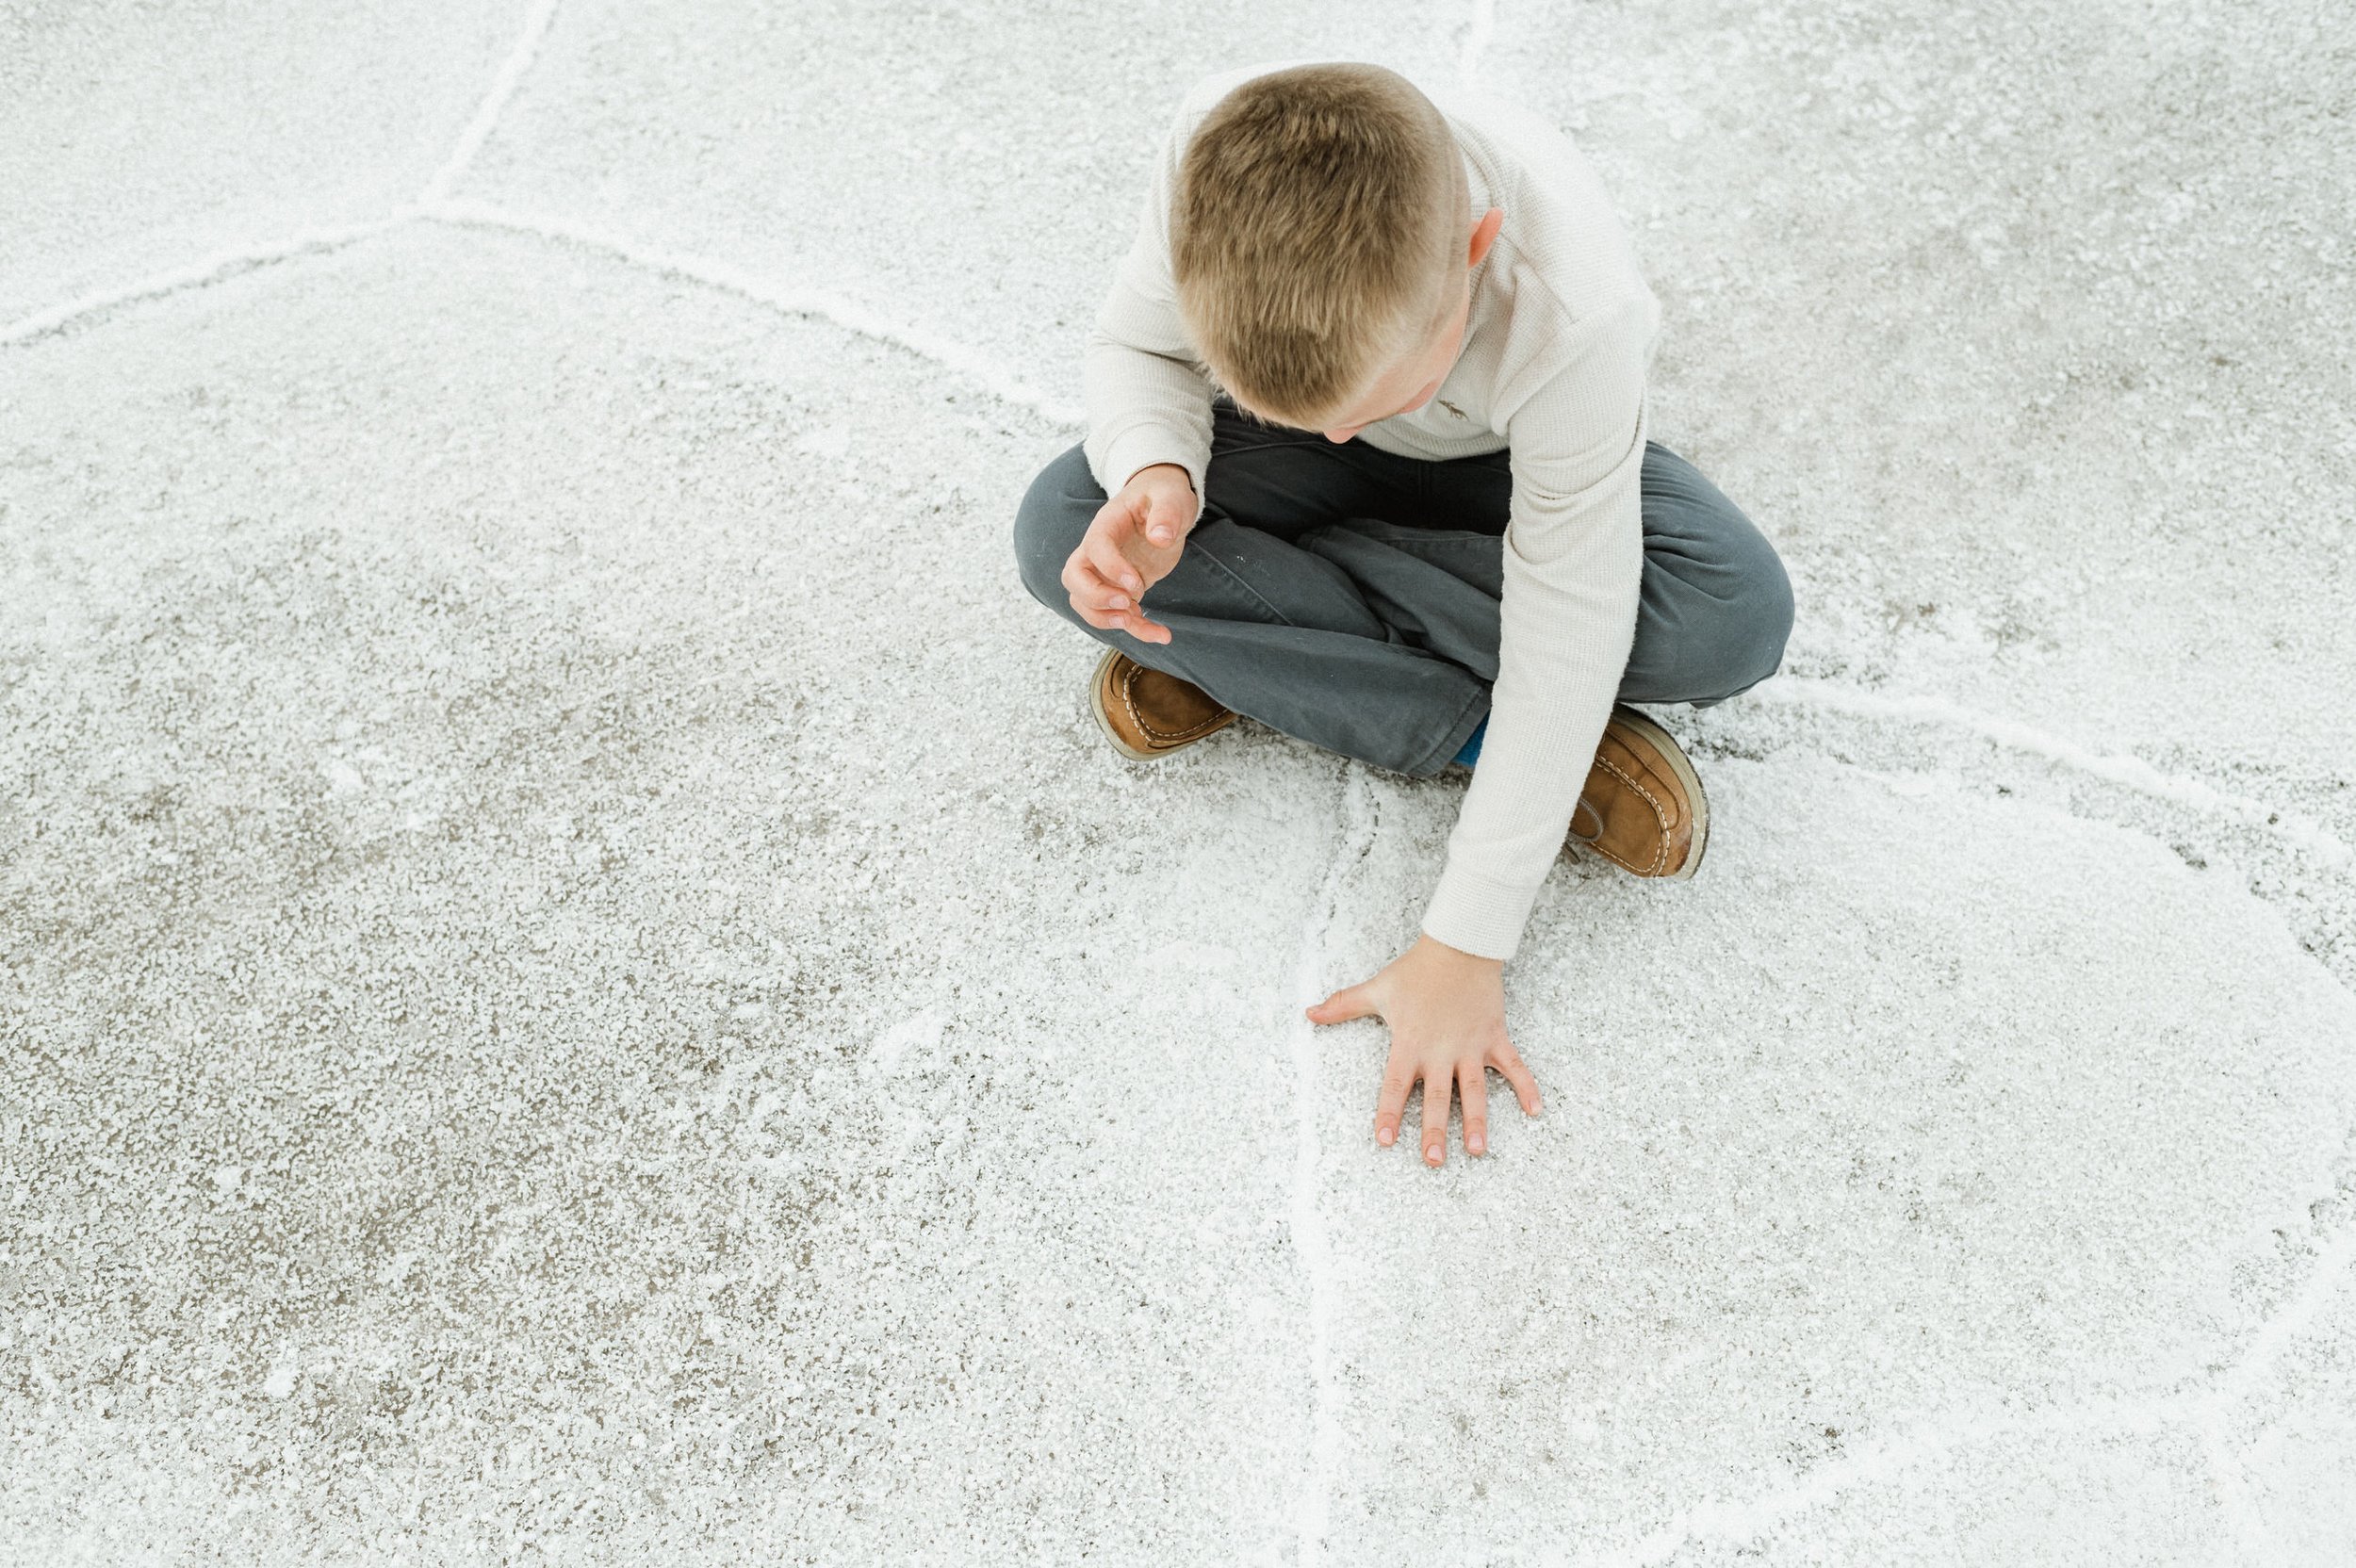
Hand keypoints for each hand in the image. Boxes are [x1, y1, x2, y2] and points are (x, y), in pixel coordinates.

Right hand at [1059, 463, 1194, 644]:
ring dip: (1106, 619)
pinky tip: (1160, 634)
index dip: (1110, 569)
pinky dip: (1136, 630)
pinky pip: (1117, 614)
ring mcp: (1105, 572)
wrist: (1162, 501)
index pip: (1094, 548)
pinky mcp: (1121, 588)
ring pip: (1085, 602)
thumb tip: (1160, 537)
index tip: (1137, 583)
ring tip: (1137, 620)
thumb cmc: (1163, 494)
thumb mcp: (1171, 496)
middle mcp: (1097, 551)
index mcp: (1107, 525)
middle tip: (1126, 604)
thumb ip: (1167, 513)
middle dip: (1095, 599)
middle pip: (1073, 579)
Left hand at [1306, 934, 1542, 1166]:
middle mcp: (1441, 1051)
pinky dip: (1527, 1087)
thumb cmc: (1416, 971)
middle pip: (1437, 1098)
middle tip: (1433, 1162)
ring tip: (1477, 1151)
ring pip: (1475, 1091)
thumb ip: (1344, 1006)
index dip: (1389, 1113)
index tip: (1384, 1140)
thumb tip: (1310, 1013)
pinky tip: (1536, 1112)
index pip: (1395, 1085)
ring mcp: (1471, 1046)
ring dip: (1477, 1121)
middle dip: (1435, 1131)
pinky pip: (1515, 1067)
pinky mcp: (1495, 1037)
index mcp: (1410, 1043)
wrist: (1459, 946)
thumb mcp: (1377, 989)